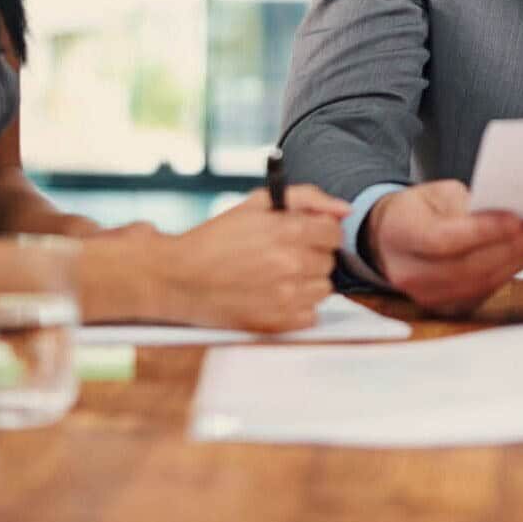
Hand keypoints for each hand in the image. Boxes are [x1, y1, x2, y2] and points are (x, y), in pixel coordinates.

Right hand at [148, 185, 348, 332]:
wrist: (177, 277)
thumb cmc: (218, 237)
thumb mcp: (259, 203)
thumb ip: (308, 198)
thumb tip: (345, 211)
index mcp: (289, 230)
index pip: (334, 233)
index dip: (319, 232)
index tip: (303, 235)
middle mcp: (292, 264)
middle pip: (329, 261)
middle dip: (311, 255)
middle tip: (282, 255)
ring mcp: (285, 296)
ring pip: (323, 289)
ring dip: (307, 282)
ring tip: (276, 276)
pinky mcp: (276, 323)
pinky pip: (310, 315)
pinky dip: (298, 307)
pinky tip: (273, 295)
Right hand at [364, 180, 522, 315]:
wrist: (391, 238)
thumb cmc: (417, 210)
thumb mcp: (436, 192)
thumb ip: (467, 202)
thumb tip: (510, 210)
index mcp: (401, 236)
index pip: (444, 240)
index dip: (482, 232)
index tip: (516, 219)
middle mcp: (413, 274)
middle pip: (470, 266)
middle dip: (515, 246)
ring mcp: (431, 296)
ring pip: (484, 282)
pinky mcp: (452, 305)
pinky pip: (488, 289)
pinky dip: (515, 268)